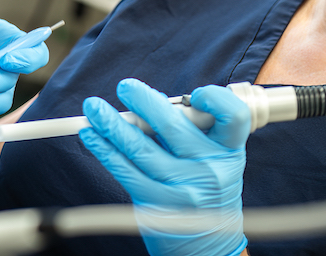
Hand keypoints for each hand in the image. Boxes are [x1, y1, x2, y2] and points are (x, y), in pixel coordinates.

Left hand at [79, 79, 248, 255]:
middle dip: (143, 100)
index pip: (233, 115)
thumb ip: (192, 129)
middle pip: (173, 127)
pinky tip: (91, 136)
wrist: (209, 245)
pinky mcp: (157, 206)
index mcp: (229, 150)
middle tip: (125, 86)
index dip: (215, 98)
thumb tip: (149, 98)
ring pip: (140, 148)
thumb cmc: (207, 187)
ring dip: (111, 124)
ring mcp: (183, 190)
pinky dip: (104, 150)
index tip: (194, 94)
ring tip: (93, 108)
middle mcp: (209, 169)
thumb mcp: (215, 158)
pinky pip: (125, 172)